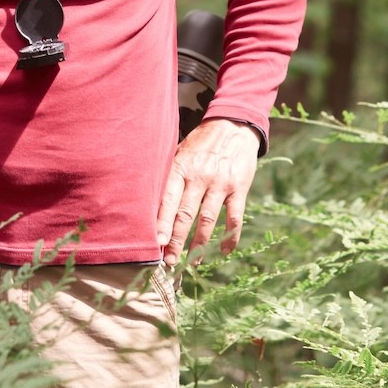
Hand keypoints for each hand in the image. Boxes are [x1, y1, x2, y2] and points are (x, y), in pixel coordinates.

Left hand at [156, 118, 259, 266]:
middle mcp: (199, 176)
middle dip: (176, 240)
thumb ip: (168, 175)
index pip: (168, 200)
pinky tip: (225, 251)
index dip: (161, 222)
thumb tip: (148, 204)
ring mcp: (220, 183)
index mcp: (181, 167)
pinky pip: (234, 216)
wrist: (233, 126)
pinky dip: (230, 236)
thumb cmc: (200, 143)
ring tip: (191, 262)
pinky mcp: (239, 187)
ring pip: (207, 218)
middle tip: (168, 261)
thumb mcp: (180, 152)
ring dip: (199, 243)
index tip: (154, 243)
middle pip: (185, 213)